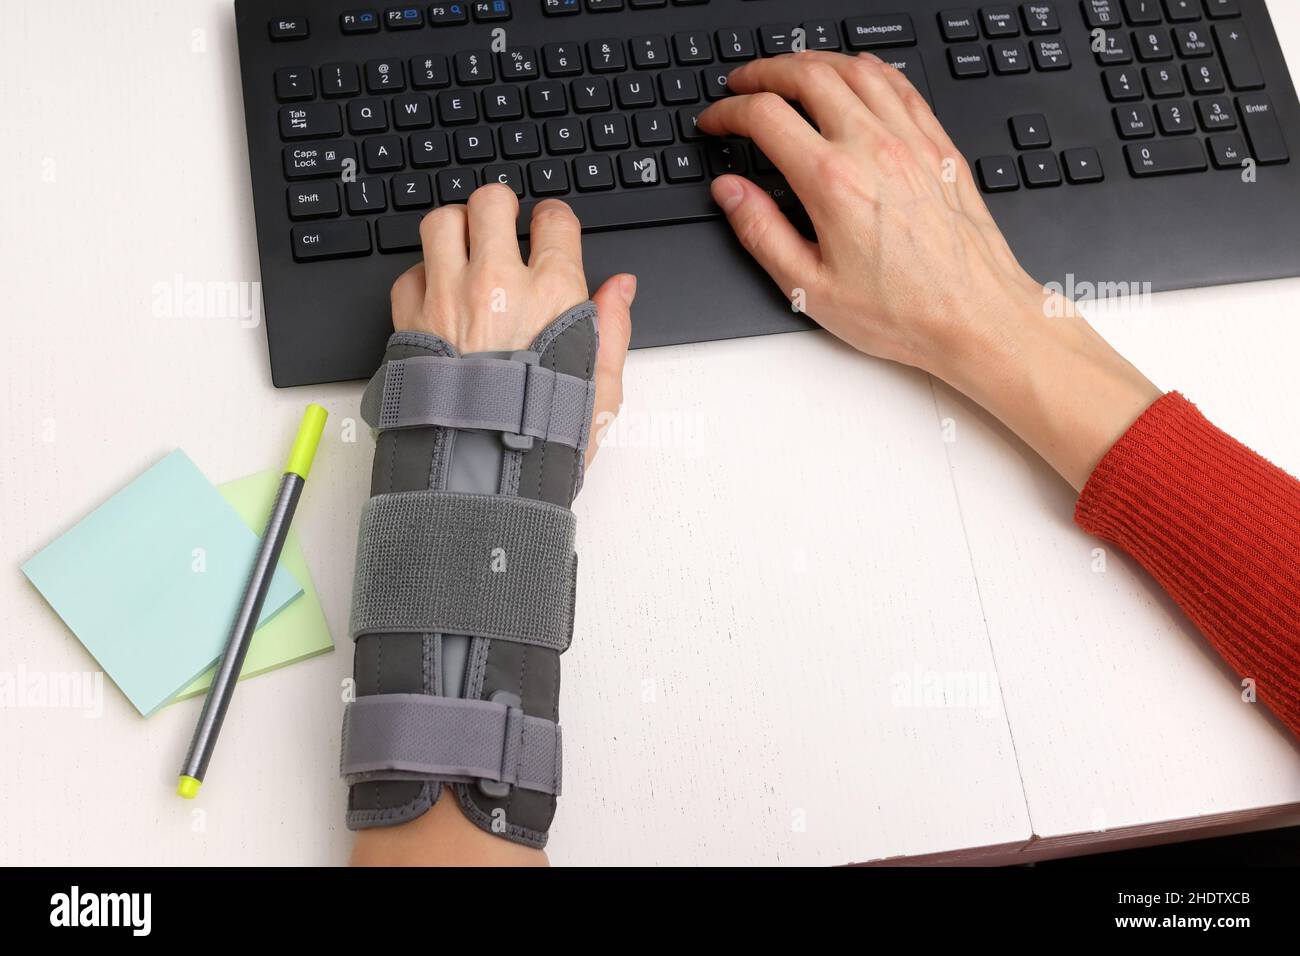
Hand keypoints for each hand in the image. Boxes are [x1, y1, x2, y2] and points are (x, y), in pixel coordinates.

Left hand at [389, 184, 636, 466]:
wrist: (480, 476)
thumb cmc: (543, 440)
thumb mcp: (601, 388)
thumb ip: (613, 328)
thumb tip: (620, 288)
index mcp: (553, 293)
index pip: (554, 220)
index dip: (554, 220)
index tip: (550, 230)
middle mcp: (497, 284)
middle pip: (491, 202)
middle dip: (499, 207)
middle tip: (501, 224)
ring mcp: (448, 297)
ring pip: (441, 222)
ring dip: (454, 229)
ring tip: (463, 249)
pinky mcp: (410, 320)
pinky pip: (408, 273)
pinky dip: (421, 278)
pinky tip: (436, 299)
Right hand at [698, 52, 1159, 489]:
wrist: (976, 317)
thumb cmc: (904, 311)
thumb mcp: (811, 288)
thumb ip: (761, 233)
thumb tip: (730, 193)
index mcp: (833, 182)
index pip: (765, 117)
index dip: (729, 112)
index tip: (716, 121)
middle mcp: (873, 148)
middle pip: (808, 75)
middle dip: (764, 72)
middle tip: (742, 84)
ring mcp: (911, 141)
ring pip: (855, 67)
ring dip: (813, 61)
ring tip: (789, 72)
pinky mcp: (939, 146)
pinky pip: (899, 84)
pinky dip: (867, 68)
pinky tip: (854, 74)